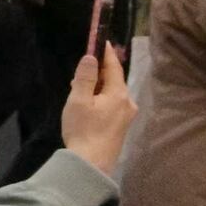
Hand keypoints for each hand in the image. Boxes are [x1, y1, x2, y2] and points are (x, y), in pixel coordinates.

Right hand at [60, 30, 138, 170]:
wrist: (92, 165)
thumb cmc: (83, 130)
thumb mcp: (78, 100)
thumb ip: (85, 77)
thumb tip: (90, 57)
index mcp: (119, 93)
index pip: (114, 66)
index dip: (106, 52)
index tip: (101, 40)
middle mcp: (128, 102)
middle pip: (114, 80)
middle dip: (99, 73)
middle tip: (80, 73)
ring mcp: (127, 117)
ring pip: (113, 94)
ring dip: (98, 88)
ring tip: (79, 92)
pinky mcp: (122, 128)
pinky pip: (113, 105)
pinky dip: (101, 100)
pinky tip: (88, 108)